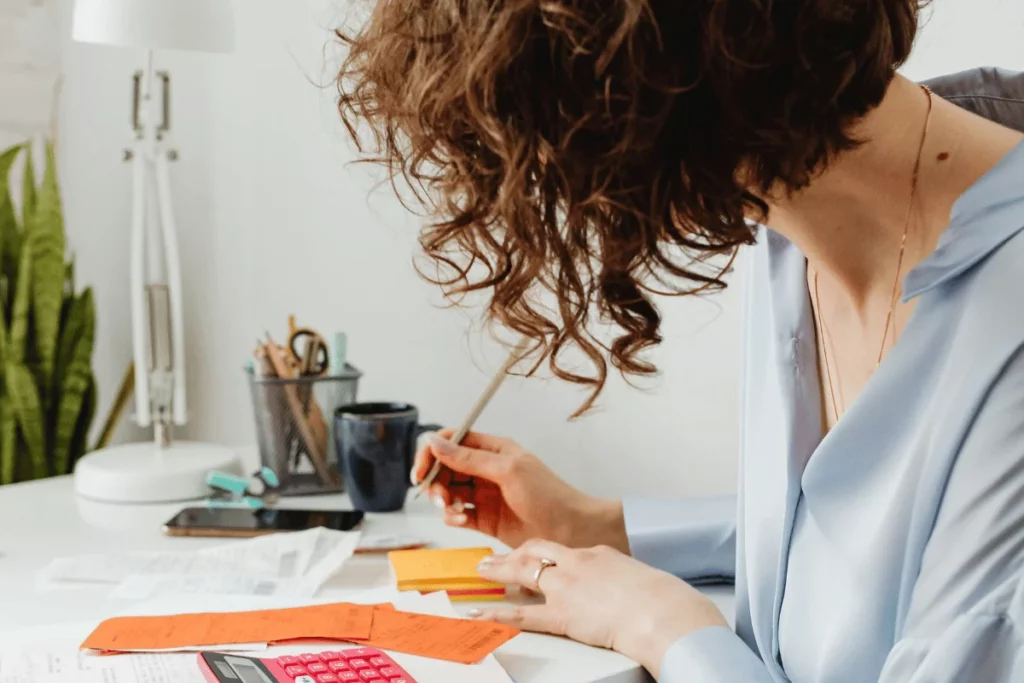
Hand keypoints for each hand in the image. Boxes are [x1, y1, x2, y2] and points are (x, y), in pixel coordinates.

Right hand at [412, 430, 626, 551]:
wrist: (571, 531)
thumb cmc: (548, 495)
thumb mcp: (507, 470)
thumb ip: (468, 458)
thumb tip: (435, 441)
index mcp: (493, 450)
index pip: (452, 441)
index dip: (432, 453)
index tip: (421, 470)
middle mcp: (486, 470)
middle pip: (445, 468)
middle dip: (435, 481)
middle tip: (437, 496)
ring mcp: (484, 495)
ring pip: (448, 492)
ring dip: (442, 501)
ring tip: (451, 510)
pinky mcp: (484, 519)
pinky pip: (456, 514)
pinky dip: (452, 517)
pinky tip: (461, 520)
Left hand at [470, 540, 727, 676]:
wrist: (663, 612)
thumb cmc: (661, 600)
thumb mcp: (638, 578)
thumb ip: (621, 578)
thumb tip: (621, 588)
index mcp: (597, 554)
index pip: (560, 549)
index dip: (541, 552)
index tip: (530, 554)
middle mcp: (577, 563)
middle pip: (535, 552)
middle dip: (512, 554)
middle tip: (496, 557)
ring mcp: (567, 587)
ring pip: (523, 573)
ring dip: (499, 571)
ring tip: (483, 572)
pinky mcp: (563, 614)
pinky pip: (522, 614)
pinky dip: (498, 613)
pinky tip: (481, 613)